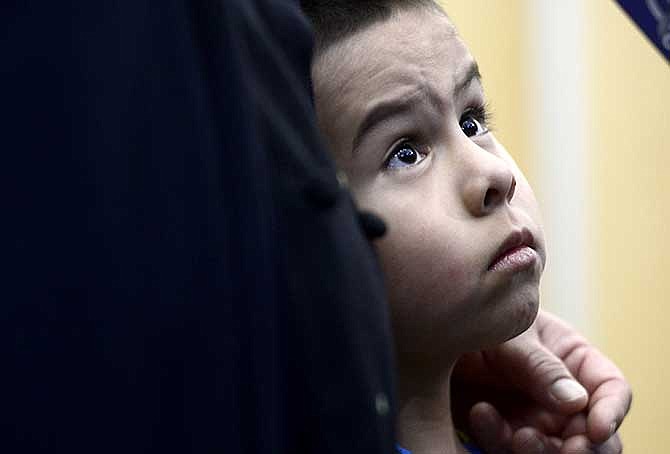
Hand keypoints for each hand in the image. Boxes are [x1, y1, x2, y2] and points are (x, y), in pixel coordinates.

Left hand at [452, 310, 630, 452]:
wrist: (427, 330)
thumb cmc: (475, 317)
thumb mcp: (509, 335)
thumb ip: (540, 365)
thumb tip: (577, 402)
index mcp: (571, 360)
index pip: (609, 388)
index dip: (611, 411)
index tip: (595, 429)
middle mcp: (558, 395)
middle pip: (591, 434)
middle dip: (579, 447)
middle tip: (555, 445)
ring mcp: (531, 417)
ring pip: (554, 451)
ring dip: (539, 451)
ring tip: (517, 436)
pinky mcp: (500, 434)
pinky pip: (509, 451)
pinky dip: (499, 441)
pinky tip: (480, 414)